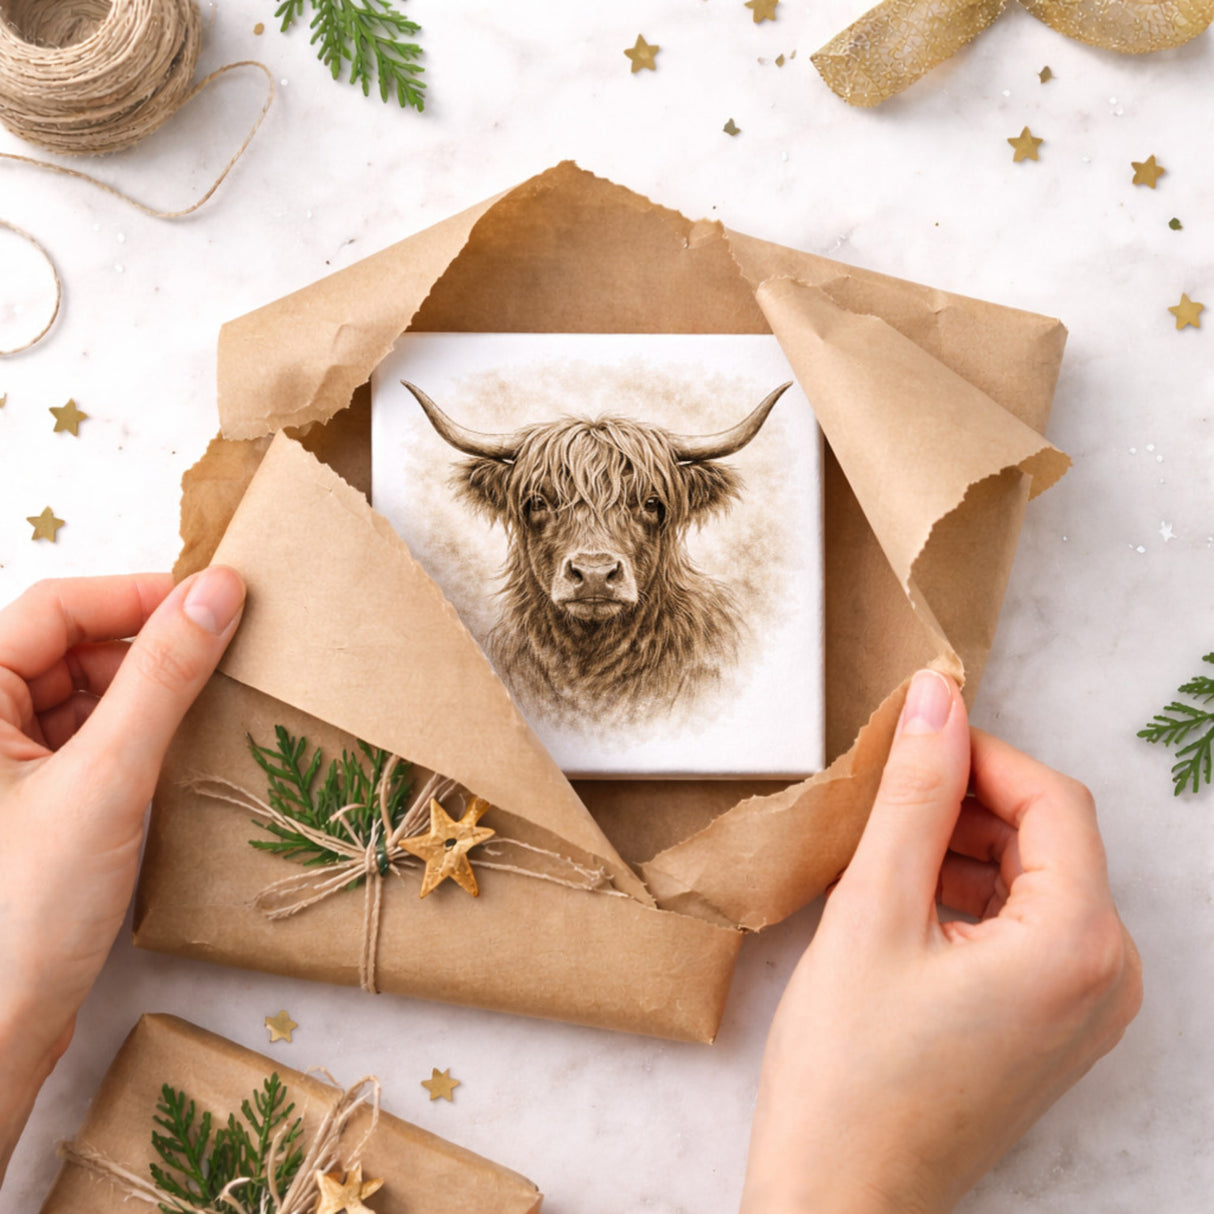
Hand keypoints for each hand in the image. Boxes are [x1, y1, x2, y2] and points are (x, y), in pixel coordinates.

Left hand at [0, 569, 244, 1181]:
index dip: (136, 595)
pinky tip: (181, 749)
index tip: (216, 600)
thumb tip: (218, 591)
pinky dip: (139, 734)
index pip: (55, 608)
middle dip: (147, 645)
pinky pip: (92, 739)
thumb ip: (163, 677)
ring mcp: (6, 767)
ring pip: (85, 694)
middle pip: (70, 647)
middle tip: (226, 651)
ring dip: (148, 691)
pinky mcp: (34, 803)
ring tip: (211, 701)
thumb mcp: (107, 777)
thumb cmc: (23, 910)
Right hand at [741, 669, 1142, 1213]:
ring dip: (963, 848)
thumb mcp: (873, 910)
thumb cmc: (849, 1073)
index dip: (979, 754)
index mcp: (1078, 946)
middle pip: (1049, 838)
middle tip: (882, 802)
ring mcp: (1086, 1010)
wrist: (840, 1198)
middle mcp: (1107, 979)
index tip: (910, 739)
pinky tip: (902, 905)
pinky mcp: (1054, 1028)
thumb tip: (937, 700)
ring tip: (881, 857)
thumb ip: (913, 794)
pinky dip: (970, 898)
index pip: (1052, 799)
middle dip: (967, 804)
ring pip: (1035, 880)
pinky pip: (1028, 929)